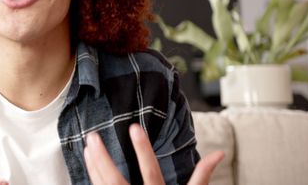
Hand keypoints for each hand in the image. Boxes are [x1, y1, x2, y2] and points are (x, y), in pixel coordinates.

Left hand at [83, 124, 224, 184]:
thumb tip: (219, 153)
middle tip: (93, 136)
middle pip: (115, 179)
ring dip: (93, 165)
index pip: (150, 170)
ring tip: (88, 145)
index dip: (143, 150)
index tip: (133, 128)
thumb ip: (202, 176)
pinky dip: (93, 176)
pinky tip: (89, 161)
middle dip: (103, 157)